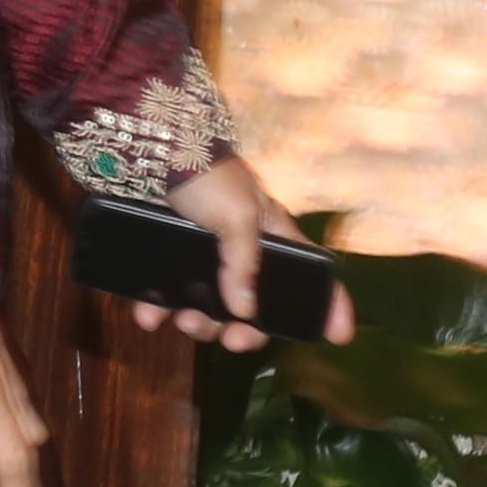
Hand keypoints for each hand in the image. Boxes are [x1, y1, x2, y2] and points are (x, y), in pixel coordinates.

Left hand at [141, 152, 343, 347]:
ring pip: (209, 310)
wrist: (150, 148)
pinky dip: (156, 310)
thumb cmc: (207, 175)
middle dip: (244, 332)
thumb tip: (244, 312)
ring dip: (200, 324)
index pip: (309, 273)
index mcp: (271, 237)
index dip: (328, 302)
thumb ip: (244, 264)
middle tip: (230, 339)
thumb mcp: (238, 215)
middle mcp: (240, 254)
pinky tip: (147, 315)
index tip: (340, 335)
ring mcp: (202, 259)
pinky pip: (165, 297)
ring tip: (183, 319)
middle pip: (254, 309)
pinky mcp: (167, 260)